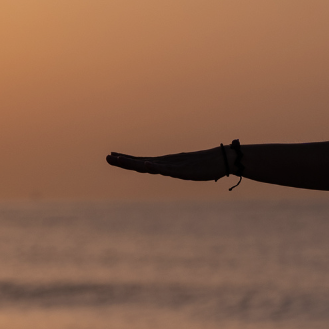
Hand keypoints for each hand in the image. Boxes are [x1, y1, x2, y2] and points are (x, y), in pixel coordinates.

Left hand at [106, 147, 230, 181]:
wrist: (222, 159)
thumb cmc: (204, 165)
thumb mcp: (185, 170)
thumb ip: (177, 170)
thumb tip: (170, 172)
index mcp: (165, 163)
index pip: (141, 161)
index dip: (126, 159)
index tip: (111, 156)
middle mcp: (166, 162)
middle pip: (140, 162)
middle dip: (123, 160)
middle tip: (107, 157)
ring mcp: (173, 166)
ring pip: (148, 164)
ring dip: (132, 162)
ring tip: (118, 160)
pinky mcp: (182, 169)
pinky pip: (166, 169)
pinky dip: (155, 166)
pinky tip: (146, 165)